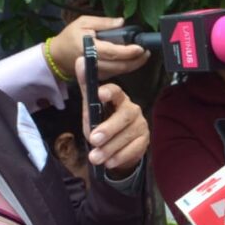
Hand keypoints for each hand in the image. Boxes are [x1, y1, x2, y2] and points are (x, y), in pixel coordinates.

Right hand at [50, 16, 149, 79]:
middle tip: (147, 52)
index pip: (113, 53)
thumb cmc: (70, 36)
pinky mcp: (97, 76)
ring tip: (143, 55)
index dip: (129, 52)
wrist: (58, 56)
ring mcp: (96, 72)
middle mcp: (93, 62)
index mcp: (89, 48)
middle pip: (119, 66)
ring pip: (119, 71)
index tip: (140, 48)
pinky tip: (133, 60)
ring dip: (133, 65)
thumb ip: (103, 22)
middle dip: (136, 60)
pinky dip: (125, 67)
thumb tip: (121, 22)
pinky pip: (115, 73)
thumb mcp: (84, 22)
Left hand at [75, 56, 149, 173]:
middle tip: (93, 139)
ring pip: (127, 135)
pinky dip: (121, 156)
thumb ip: (86, 88)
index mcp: (118, 98)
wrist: (116, 146)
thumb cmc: (102, 122)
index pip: (116, 91)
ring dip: (110, 148)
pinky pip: (135, 149)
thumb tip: (80, 61)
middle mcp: (132, 109)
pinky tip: (109, 162)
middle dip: (109, 128)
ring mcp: (140, 125)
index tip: (100, 94)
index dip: (109, 92)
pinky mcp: (144, 141)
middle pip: (124, 116)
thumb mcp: (90, 108)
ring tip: (95, 157)